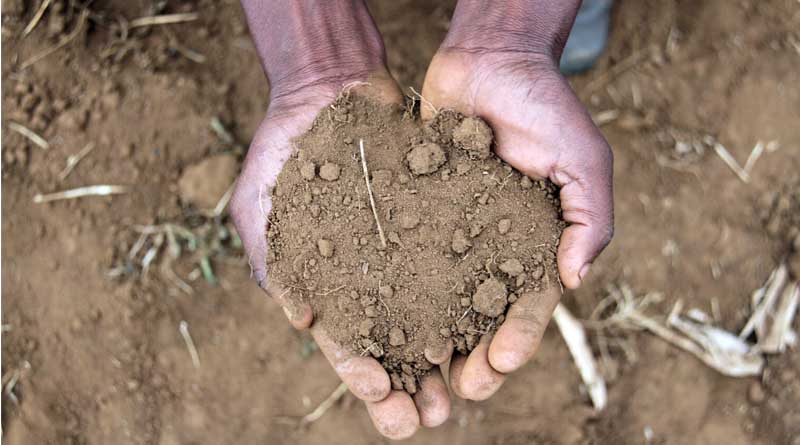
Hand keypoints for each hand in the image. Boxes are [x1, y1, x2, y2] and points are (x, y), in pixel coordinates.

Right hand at [229, 73, 450, 438]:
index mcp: (328, 289)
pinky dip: (473, 297)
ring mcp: (408, 254)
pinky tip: (489, 322)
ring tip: (469, 389)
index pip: (346, 346)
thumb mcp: (263, 207)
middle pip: (396, 347)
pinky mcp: (439, 225)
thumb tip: (301, 320)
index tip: (381, 398)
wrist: (329, 90)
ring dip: (449, 358)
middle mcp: (373, 280)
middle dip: (412, 386)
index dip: (363, 376)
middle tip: (432, 417)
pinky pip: (459, 264)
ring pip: (434, 318)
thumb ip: (278, 264)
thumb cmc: (285, 151)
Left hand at [420, 48, 613, 398]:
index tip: (497, 366)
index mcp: (535, 245)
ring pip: (437, 296)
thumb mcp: (584, 159)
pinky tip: (372, 315)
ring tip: (411, 374)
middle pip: (479, 315)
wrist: (491, 59)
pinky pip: (402, 252)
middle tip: (453, 392)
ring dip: (427, 337)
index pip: (528, 305)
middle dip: (469, 355)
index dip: (517, 339)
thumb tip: (576, 282)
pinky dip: (390, 285)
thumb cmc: (545, 105)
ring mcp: (451, 231)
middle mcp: (492, 246)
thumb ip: (590, 219)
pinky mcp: (415, 210)